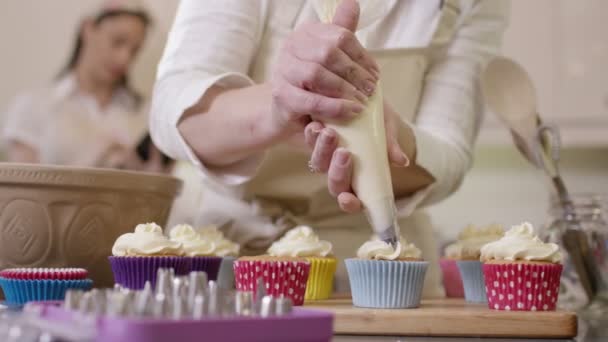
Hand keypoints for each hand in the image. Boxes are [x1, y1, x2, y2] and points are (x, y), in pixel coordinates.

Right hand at [269, 0, 379, 137]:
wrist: (286, 110)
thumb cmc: (313, 82)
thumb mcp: (329, 57)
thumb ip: (341, 32)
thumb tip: (351, 3)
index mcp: (306, 33)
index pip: (341, 37)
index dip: (362, 56)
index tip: (376, 74)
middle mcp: (291, 46)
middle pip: (329, 53)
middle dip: (354, 73)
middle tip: (371, 89)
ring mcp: (283, 70)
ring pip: (316, 74)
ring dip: (344, 89)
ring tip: (361, 101)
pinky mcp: (281, 95)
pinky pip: (311, 100)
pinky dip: (334, 106)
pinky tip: (351, 110)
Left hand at [304, 100, 410, 212]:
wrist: (368, 103)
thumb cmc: (382, 125)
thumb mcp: (388, 132)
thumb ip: (391, 147)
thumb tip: (402, 161)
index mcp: (361, 180)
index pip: (354, 201)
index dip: (349, 204)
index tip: (347, 198)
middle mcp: (341, 172)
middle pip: (335, 183)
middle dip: (338, 171)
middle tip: (345, 153)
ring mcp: (327, 157)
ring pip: (319, 163)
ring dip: (322, 150)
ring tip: (329, 133)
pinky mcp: (316, 140)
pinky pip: (310, 141)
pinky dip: (312, 135)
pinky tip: (316, 124)